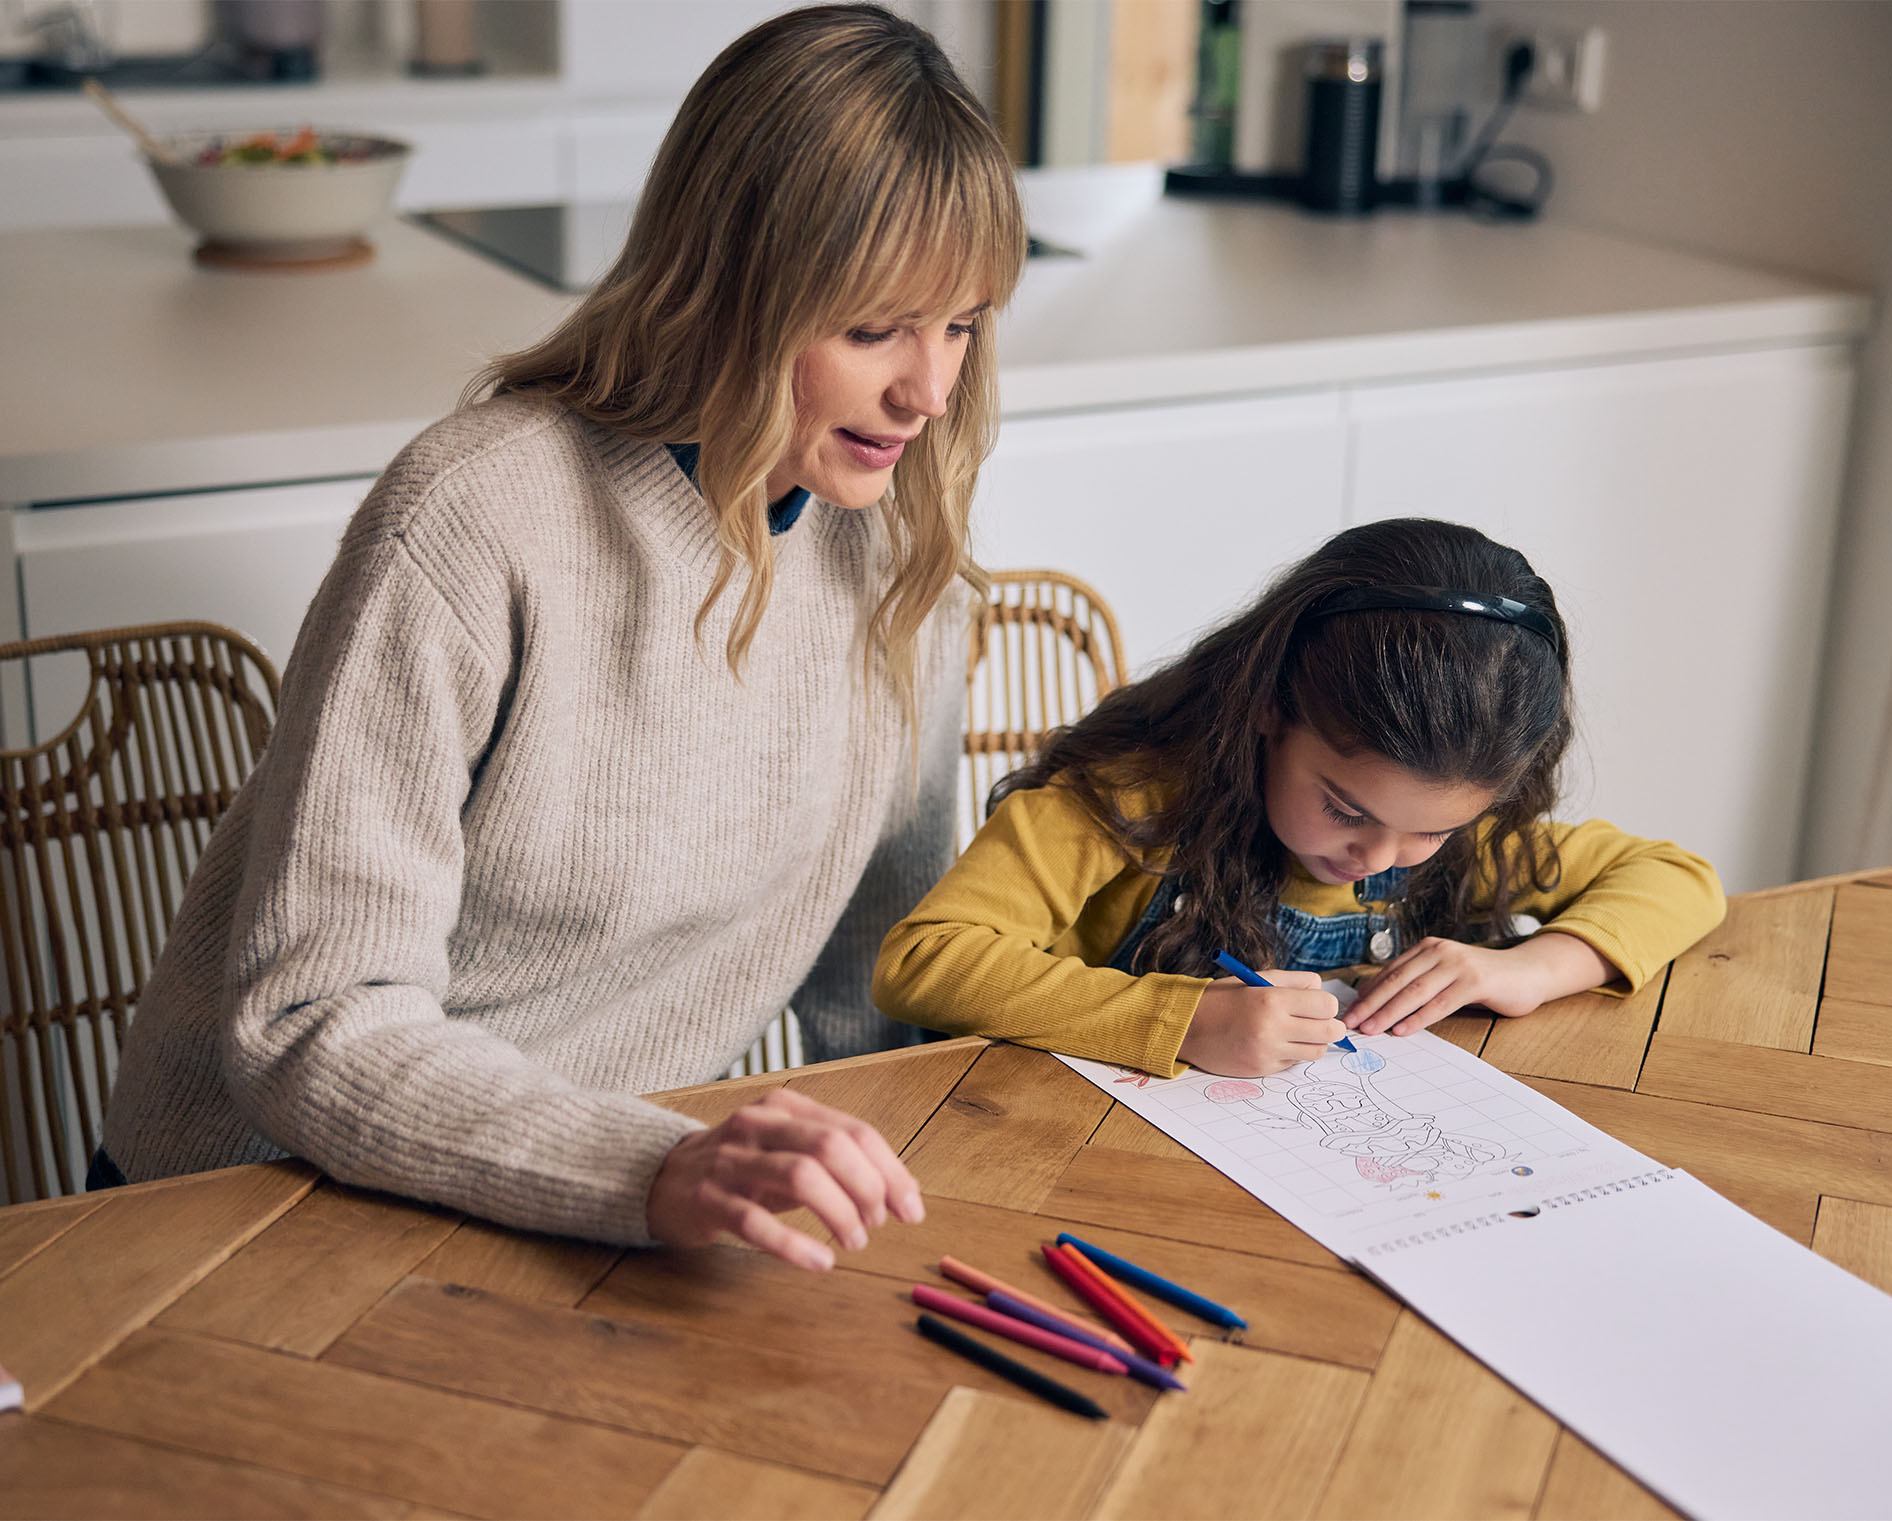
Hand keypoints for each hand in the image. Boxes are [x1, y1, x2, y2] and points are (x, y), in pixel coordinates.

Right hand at [646, 1088, 923, 1271]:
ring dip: (838, 1213)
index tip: (911, 1208)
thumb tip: (905, 1192)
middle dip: (867, 1188)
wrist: (664, 1178)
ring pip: (799, 1176)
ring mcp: (730, 1160)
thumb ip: (842, 1164)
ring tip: (855, 1242)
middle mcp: (759, 1125)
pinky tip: (819, 1262)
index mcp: (787, 1108)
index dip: (890, 1170)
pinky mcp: (707, 1199)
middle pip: (830, 1147)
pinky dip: (793, 1245)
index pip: (853, 1131)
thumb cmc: (744, 1168)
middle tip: (878, 1225)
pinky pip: (754, 1222)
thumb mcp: (792, 1153)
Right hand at [1178, 971, 1342, 1076]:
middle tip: (1319, 1022)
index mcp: (1271, 999)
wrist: (1187, 1028)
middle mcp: (1272, 1028)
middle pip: (1330, 1031)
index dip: (1325, 1004)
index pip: (1327, 1005)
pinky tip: (1274, 1042)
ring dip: (1312, 1041)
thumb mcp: (1255, 978)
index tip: (1316, 1004)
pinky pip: (1294, 1062)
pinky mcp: (1263, 1069)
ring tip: (1296, 1032)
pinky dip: (1291, 1052)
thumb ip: (1293, 981)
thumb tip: (1321, 990)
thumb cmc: (1222, 999)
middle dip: (1330, 1025)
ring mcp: (1268, 1052)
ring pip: (1316, 1051)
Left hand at [1347, 932, 1616, 1035]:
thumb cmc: (1481, 980)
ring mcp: (1457, 964)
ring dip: (1389, 1013)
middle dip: (1371, 1004)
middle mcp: (1438, 951)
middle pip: (1397, 981)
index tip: (1349, 1012)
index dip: (1368, 993)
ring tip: (1371, 1029)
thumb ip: (1418, 983)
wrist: (1527, 973)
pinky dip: (1419, 1018)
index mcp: (1426, 948)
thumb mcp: (1444, 976)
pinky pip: (1440, 1003)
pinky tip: (1403, 1030)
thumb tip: (1379, 1003)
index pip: (1390, 972)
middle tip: (1350, 1023)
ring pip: (1415, 992)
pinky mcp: (1475, 981)